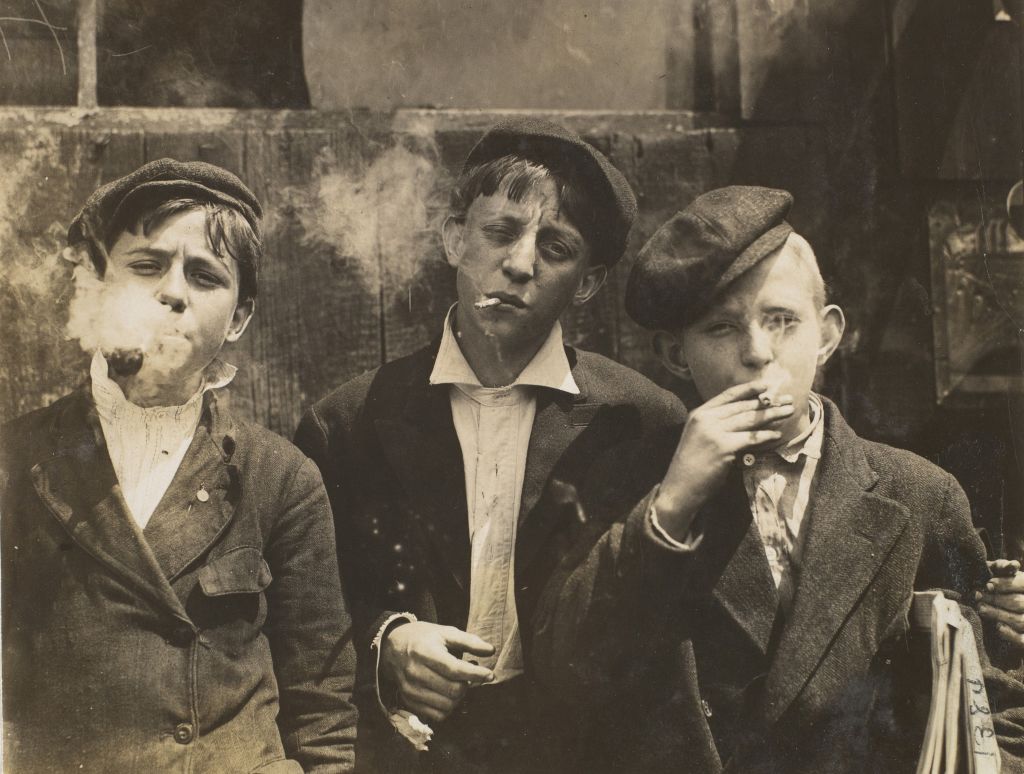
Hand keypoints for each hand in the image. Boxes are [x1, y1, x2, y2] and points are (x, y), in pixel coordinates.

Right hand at [381, 621, 494, 723]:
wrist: (392, 646)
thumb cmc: (423, 638)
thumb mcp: (445, 632)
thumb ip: (469, 641)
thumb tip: (491, 650)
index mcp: (425, 651)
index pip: (454, 669)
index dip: (475, 674)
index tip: (490, 674)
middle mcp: (415, 672)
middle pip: (453, 690)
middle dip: (468, 685)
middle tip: (472, 675)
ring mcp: (410, 689)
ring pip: (447, 705)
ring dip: (460, 697)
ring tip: (460, 683)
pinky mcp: (408, 701)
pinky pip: (436, 715)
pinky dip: (449, 708)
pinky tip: (449, 694)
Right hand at [655, 381, 793, 538]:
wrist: (680, 487)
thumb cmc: (691, 466)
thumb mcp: (699, 437)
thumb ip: (716, 424)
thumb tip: (745, 416)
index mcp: (699, 413)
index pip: (728, 395)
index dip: (749, 389)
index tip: (768, 385)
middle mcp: (706, 418)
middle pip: (743, 407)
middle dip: (768, 403)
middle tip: (788, 400)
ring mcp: (714, 432)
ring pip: (749, 420)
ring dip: (772, 415)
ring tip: (788, 412)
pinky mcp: (723, 447)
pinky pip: (751, 438)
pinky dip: (766, 436)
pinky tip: (777, 434)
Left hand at [977, 559, 1023, 647]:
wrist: (1005, 609)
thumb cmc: (1000, 588)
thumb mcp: (1002, 575)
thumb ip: (1003, 567)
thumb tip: (1012, 565)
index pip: (1023, 583)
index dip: (1006, 584)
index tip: (988, 584)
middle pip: (1019, 603)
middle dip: (996, 599)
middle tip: (978, 596)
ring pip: (1020, 620)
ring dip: (999, 614)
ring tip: (981, 608)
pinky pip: (1022, 640)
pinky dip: (1010, 634)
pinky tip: (998, 627)